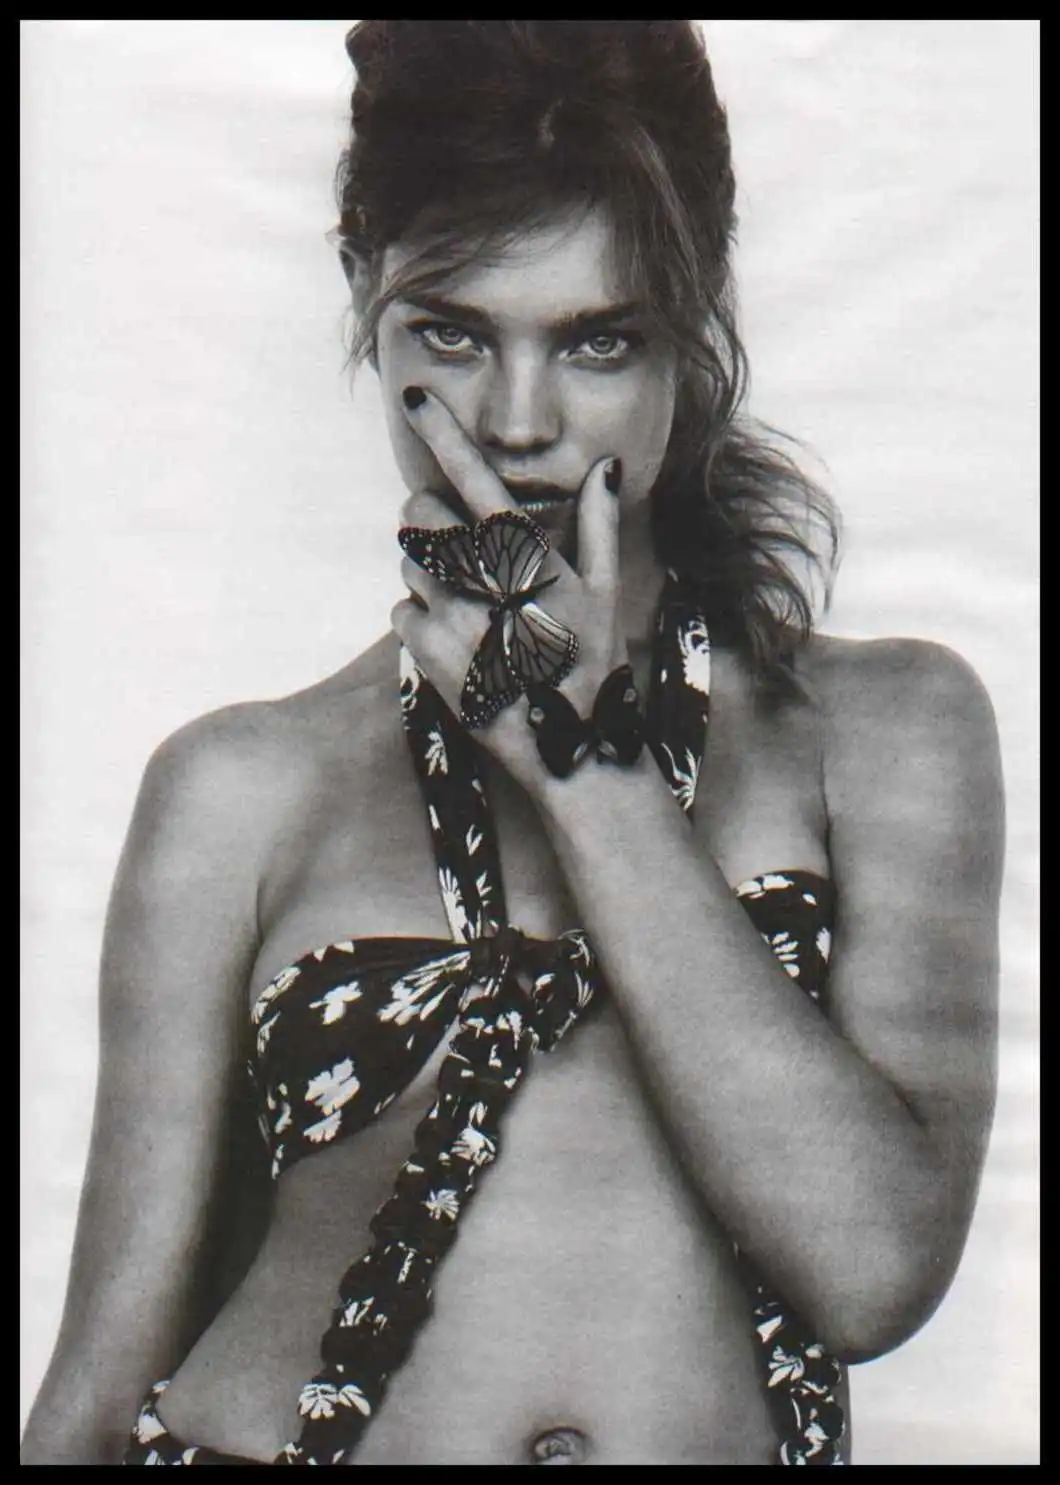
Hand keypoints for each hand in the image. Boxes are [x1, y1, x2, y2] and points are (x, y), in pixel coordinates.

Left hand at [389, 387, 624, 783]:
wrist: (568, 744)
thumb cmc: (594, 664)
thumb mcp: (606, 590)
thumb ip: (597, 523)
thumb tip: (607, 466)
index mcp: (523, 551)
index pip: (472, 475)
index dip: (441, 430)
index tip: (415, 397)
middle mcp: (480, 575)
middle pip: (417, 512)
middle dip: (430, 522)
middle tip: (462, 554)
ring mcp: (449, 613)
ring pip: (408, 564)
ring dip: (428, 577)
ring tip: (473, 611)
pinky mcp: (425, 650)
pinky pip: (402, 612)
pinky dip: (422, 622)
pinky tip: (461, 644)